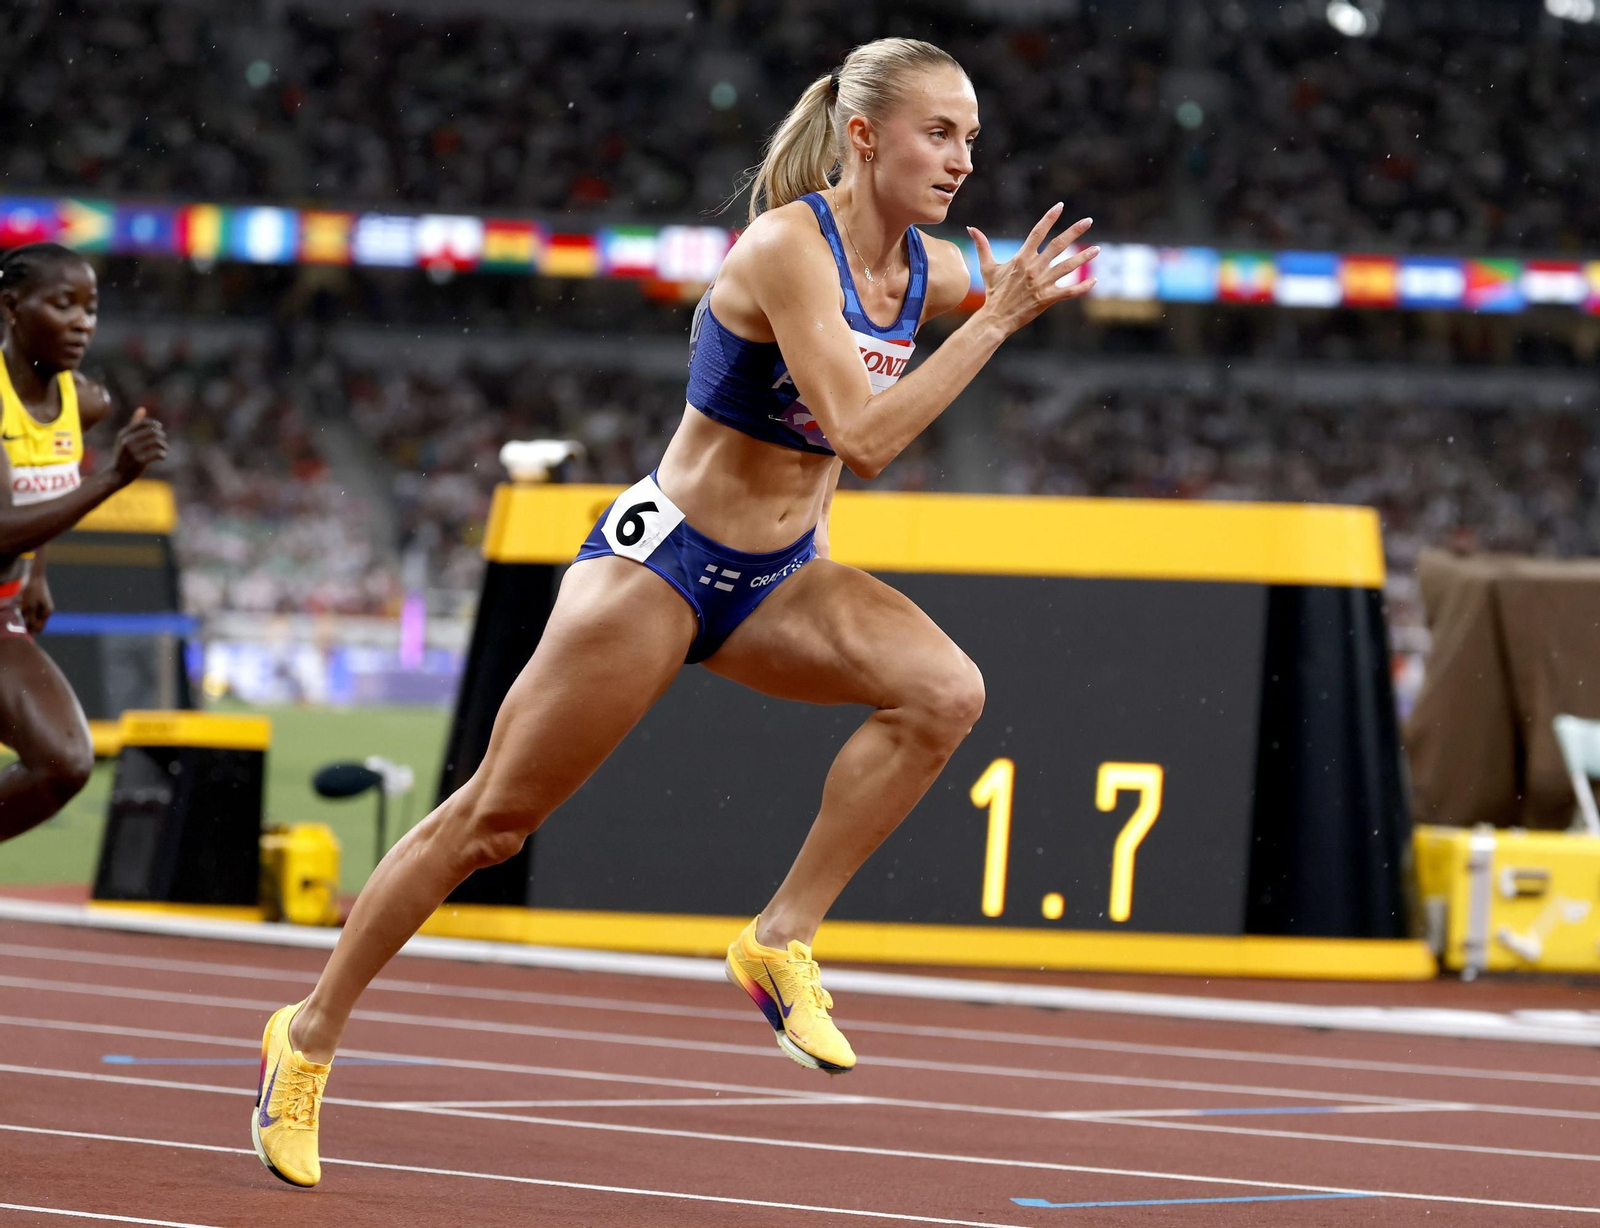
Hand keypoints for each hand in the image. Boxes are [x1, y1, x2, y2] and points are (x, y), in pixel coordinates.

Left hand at [19, 569, 51, 634]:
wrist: (34, 576)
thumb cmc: (32, 591)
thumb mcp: (30, 606)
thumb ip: (30, 619)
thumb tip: (30, 632)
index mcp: (47, 613)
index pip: (39, 629)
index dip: (29, 630)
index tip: (20, 626)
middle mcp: (45, 611)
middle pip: (34, 623)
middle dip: (25, 621)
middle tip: (19, 614)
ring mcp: (40, 606)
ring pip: (30, 616)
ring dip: (23, 614)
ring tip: (19, 606)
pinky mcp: (35, 602)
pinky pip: (28, 610)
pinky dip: (22, 609)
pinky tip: (20, 602)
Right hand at [112, 407, 167, 482]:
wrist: (116, 475)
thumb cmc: (123, 455)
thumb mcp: (125, 438)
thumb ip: (134, 424)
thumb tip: (142, 408)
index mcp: (124, 433)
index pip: (144, 423)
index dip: (155, 424)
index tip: (159, 429)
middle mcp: (127, 440)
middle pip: (153, 432)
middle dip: (161, 437)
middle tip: (163, 443)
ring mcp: (132, 451)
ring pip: (157, 442)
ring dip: (164, 446)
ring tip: (164, 450)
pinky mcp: (139, 461)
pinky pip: (157, 453)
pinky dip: (162, 454)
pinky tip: (162, 457)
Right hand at [968, 205, 1097, 336]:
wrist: (996, 318)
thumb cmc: (993, 293)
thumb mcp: (988, 268)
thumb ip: (983, 246)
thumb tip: (971, 228)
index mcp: (1022, 257)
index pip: (1038, 232)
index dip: (1049, 218)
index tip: (1060, 206)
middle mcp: (1034, 267)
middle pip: (1058, 245)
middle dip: (1075, 231)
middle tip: (1088, 220)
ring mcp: (1042, 283)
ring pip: (1068, 266)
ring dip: (1084, 257)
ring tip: (1097, 249)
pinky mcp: (1048, 298)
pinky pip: (1070, 291)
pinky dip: (1083, 286)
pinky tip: (1095, 280)